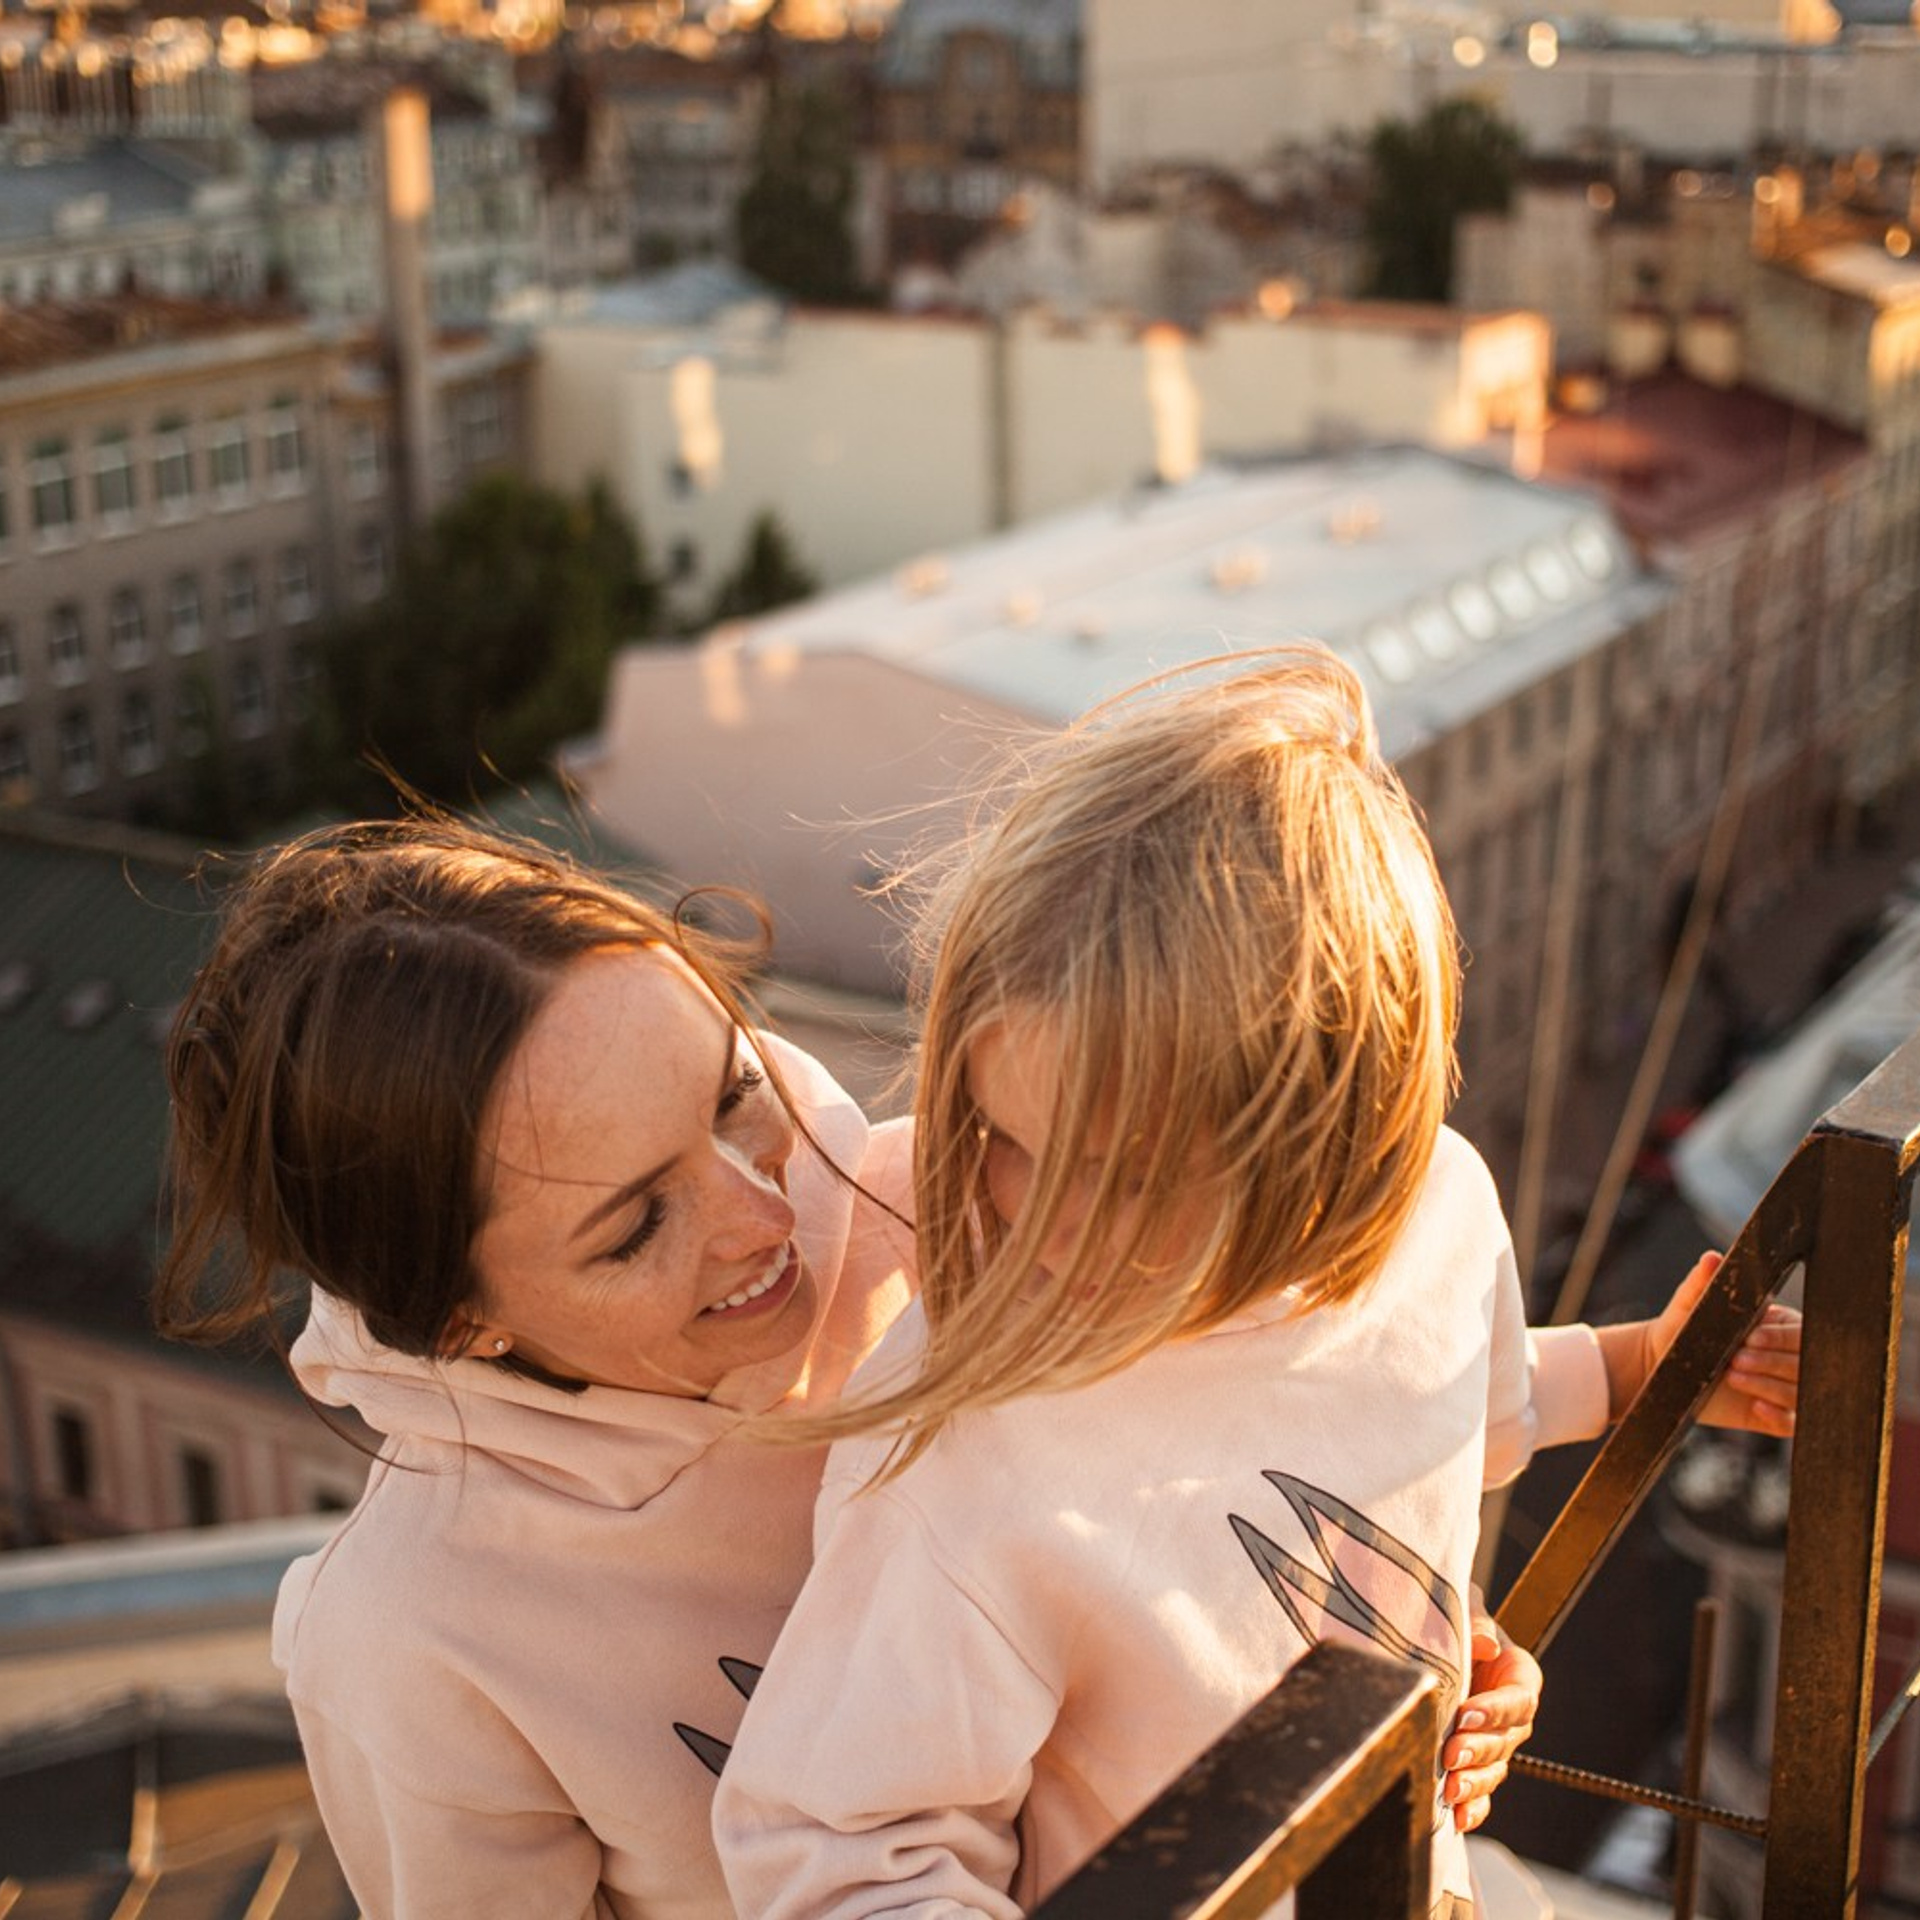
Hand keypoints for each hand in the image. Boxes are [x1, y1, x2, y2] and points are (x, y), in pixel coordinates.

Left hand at [1444, 1624, 1539, 1832]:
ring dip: (1474, 1784)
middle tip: (1450, 1754)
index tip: (1465, 1715)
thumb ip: (1476, 1624)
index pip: (1518, 1700)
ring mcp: (1497, 1744)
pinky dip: (1472, 1808)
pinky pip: (1483, 1793)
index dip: (1494, 1711)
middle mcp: (1513, 1716)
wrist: (1434, 1641)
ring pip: (1494, 1770)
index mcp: (1520, 1677)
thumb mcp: (1465, 1610)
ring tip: (1450, 1790)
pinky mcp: (1478, 1764)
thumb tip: (1486, 1646)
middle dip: (1477, 1750)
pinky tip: (1457, 1819)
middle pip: (1504, 1740)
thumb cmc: (1454, 1618)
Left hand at [1647, 1252, 1799, 1436]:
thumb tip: (1712, 1258)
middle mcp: (1788, 1357)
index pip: (1798, 1332)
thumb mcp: (1690, 1306)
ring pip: (1799, 1393)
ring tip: (1733, 1377)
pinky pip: (1791, 1423)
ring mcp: (1783, 1388)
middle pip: (1804, 1364)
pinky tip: (1757, 1408)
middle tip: (1736, 1360)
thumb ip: (1702, 1283)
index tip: (1751, 1337)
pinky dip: (1779, 1417)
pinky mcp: (1773, 1417)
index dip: (1778, 1337)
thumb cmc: (1683, 1330)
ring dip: (1769, 1386)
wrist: (1663, 1368)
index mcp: (1780, 1326)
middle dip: (1772, 1362)